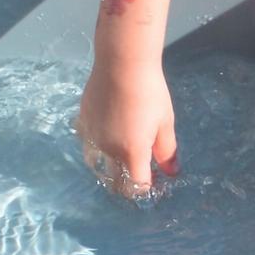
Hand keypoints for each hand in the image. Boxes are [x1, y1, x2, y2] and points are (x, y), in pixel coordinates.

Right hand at [76, 57, 177, 196]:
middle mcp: (108, 150)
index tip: (154, 184)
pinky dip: (97, 151)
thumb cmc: (150, 92)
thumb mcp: (165, 123)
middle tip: (140, 173)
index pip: (137, 187)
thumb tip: (171, 172)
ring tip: (122, 160)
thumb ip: (166, 151)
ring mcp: (92, 138)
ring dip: (110, 170)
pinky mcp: (82, 123)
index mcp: (132, 152)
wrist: (122, 64)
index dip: (147, 190)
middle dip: (129, 184)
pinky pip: (88, 146)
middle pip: (116, 182)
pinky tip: (107, 140)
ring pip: (98, 166)